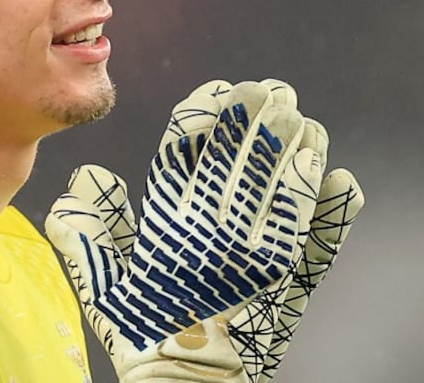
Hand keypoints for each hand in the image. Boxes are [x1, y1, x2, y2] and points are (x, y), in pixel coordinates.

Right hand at [46, 81, 325, 381]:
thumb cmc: (142, 333)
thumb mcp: (102, 284)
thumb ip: (90, 230)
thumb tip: (85, 176)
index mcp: (169, 224)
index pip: (185, 150)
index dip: (204, 113)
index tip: (220, 89)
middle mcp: (215, 231)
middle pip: (239, 158)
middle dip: (256, 118)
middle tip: (271, 89)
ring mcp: (258, 254)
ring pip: (281, 185)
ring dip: (296, 149)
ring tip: (305, 121)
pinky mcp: (292, 281)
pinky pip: (317, 235)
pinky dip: (330, 207)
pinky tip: (339, 178)